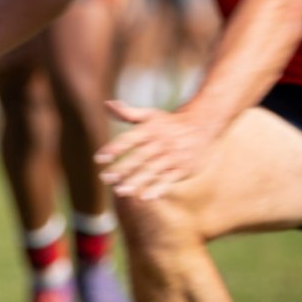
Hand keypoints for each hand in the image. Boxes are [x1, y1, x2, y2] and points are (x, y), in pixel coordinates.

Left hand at [94, 100, 222, 200]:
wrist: (202, 127)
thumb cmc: (169, 123)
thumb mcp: (150, 115)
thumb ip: (128, 113)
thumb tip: (107, 104)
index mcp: (150, 129)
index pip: (129, 139)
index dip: (114, 148)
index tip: (99, 158)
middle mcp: (161, 142)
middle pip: (139, 157)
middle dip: (122, 168)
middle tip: (105, 178)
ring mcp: (173, 156)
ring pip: (152, 170)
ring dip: (136, 181)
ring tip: (120, 191)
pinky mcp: (183, 168)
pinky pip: (169, 179)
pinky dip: (158, 188)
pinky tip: (145, 197)